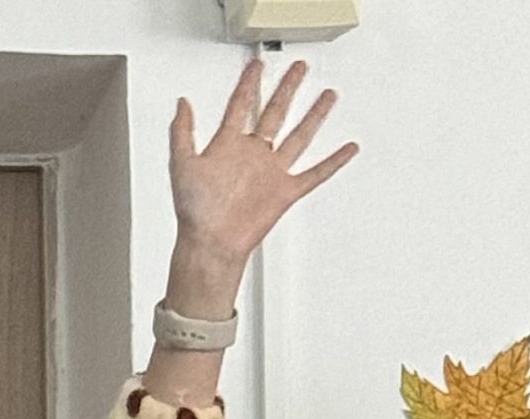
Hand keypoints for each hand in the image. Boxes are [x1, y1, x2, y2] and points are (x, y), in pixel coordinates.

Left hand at [162, 59, 356, 317]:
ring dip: (314, 115)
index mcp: (228, 146)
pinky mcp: (285, 192)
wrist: (211, 242)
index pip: (241, 106)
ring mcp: (271, 172)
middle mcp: (252, 156)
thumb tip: (182, 103)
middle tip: (298, 69)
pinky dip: (334, 162)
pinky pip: (315, 173)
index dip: (249, 84)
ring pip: (299, 136)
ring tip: (327, 96)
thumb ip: (182, 131)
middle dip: (287, 89)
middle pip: (275, 113)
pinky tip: (347, 148)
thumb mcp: (181, 163)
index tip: (257, 66)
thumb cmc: (195, 211)